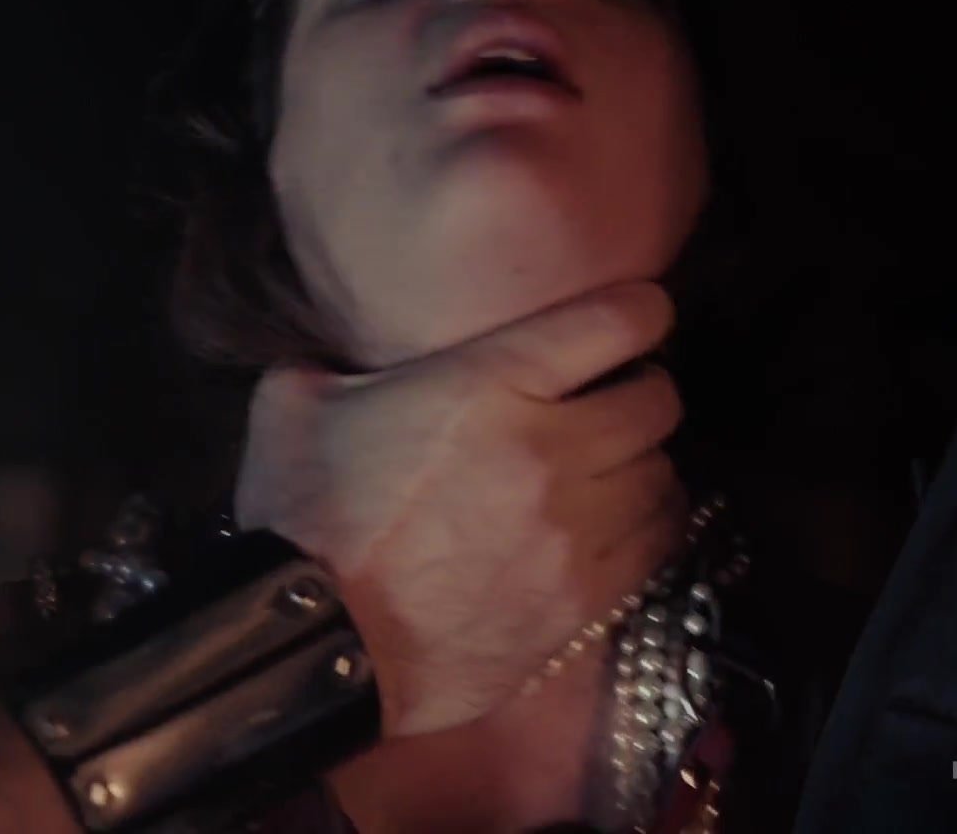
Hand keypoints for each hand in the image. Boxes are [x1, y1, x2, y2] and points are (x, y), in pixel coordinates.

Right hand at [236, 281, 686, 736]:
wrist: (309, 645)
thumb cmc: (299, 520)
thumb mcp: (293, 405)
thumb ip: (337, 362)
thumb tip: (348, 355)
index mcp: (486, 382)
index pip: (616, 323)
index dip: (639, 312)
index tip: (638, 316)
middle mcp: (547, 447)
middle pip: (656, 400)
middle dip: (639, 391)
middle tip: (611, 401)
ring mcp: (572, 529)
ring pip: (663, 474)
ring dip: (642, 464)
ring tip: (613, 469)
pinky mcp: (581, 599)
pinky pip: (657, 544)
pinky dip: (646, 526)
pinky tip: (618, 525)